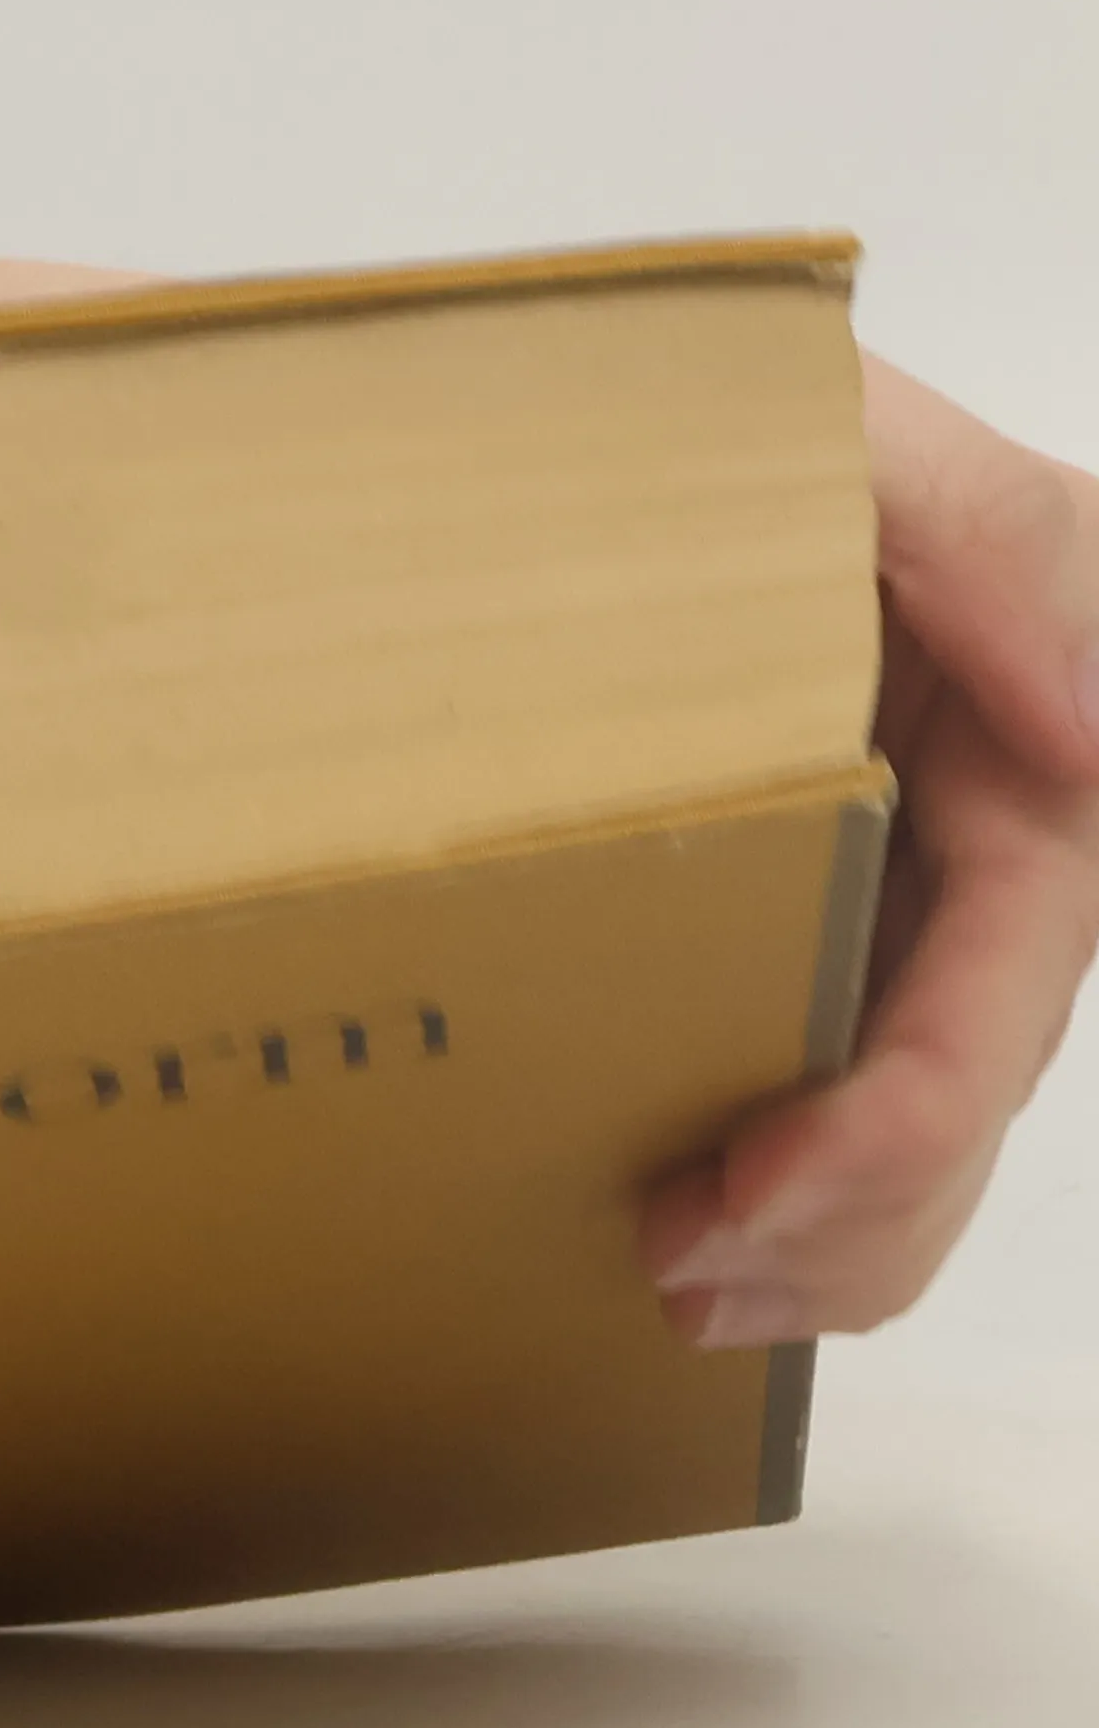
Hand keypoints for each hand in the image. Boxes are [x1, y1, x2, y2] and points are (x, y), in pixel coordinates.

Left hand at [642, 356, 1098, 1346]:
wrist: (670, 462)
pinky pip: (853, 1085)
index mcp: (1041, 773)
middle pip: (967, 1096)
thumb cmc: (766, 435)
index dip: (900, 1123)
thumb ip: (993, 548)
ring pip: (922, 1126)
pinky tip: (706, 1236)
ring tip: (678, 1292)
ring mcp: (922, 903)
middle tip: (679, 1279)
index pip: (1005, 995)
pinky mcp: (844, 922)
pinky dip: (797, 1189)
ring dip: (820, 1244)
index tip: (754, 1191)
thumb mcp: (873, 440)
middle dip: (842, 1222)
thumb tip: (1090, 743)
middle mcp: (1001, 859)